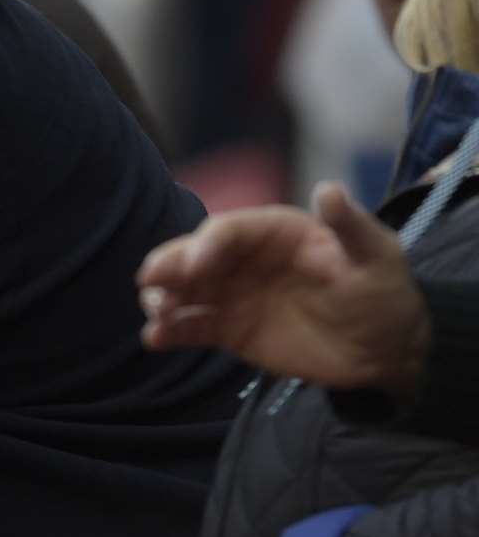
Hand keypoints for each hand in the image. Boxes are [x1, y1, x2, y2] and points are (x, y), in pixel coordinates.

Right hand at [139, 182, 429, 396]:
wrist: (386, 348)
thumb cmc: (383, 291)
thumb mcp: (376, 255)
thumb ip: (349, 225)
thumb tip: (328, 188)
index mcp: (273, 232)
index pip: (228, 231)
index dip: (206, 244)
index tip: (195, 265)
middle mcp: (243, 259)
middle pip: (194, 256)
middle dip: (170, 266)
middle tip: (150, 282)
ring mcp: (232, 295)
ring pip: (185, 291)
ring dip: (163, 299)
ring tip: (154, 314)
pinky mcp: (229, 329)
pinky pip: (192, 328)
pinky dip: (170, 332)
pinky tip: (154, 339)